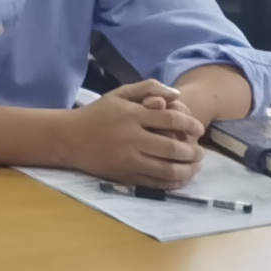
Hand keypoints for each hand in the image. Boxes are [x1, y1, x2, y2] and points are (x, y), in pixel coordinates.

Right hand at [59, 78, 206, 191]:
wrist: (69, 137)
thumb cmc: (97, 114)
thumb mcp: (120, 93)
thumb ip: (148, 87)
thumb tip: (177, 94)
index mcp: (132, 115)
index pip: (170, 119)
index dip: (190, 123)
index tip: (199, 129)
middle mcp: (132, 138)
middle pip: (172, 147)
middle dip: (192, 151)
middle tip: (201, 151)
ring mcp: (128, 159)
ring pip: (166, 169)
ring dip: (186, 169)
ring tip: (195, 166)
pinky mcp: (124, 176)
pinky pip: (154, 183)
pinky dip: (171, 183)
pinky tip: (180, 178)